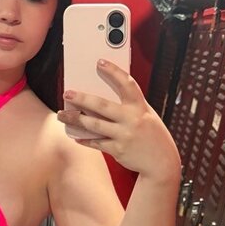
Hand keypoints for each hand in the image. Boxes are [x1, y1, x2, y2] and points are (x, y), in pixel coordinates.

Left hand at [56, 59, 180, 181]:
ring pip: (94, 125)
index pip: (127, 84)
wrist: (162, 162)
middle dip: (82, 99)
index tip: (100, 63)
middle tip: (67, 93)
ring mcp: (124, 135)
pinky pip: (96, 142)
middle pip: (102, 106)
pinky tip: (75, 136)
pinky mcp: (118, 150)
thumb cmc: (152, 136)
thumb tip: (103, 100)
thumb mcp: (147, 116)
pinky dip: (84, 139)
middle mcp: (132, 119)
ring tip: (62, 115)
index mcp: (141, 107)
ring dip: (75, 119)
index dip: (114, 72)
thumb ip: (129, 107)